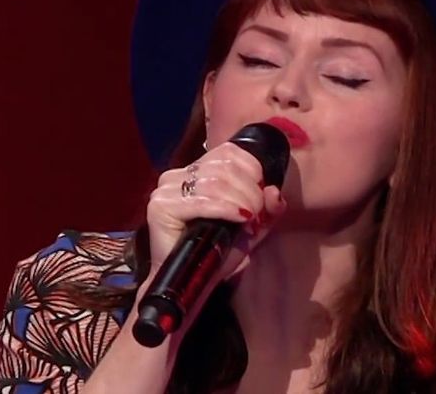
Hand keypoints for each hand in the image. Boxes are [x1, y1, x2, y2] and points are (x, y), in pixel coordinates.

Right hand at [146, 141, 286, 282]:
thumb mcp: (252, 226)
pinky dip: (226, 209)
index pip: (230, 152)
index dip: (253, 171)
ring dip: (242, 201)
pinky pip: (202, 200)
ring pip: (216, 182)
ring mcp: (167, 188)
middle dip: (250, 191)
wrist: (191, 282)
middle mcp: (179, 174)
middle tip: (256, 215)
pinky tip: (239, 218)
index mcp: (198, 170)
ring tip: (249, 221)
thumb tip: (274, 191)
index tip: (261, 198)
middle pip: (226, 167)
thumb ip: (267, 208)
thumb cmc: (217, 252)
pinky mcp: (160, 206)